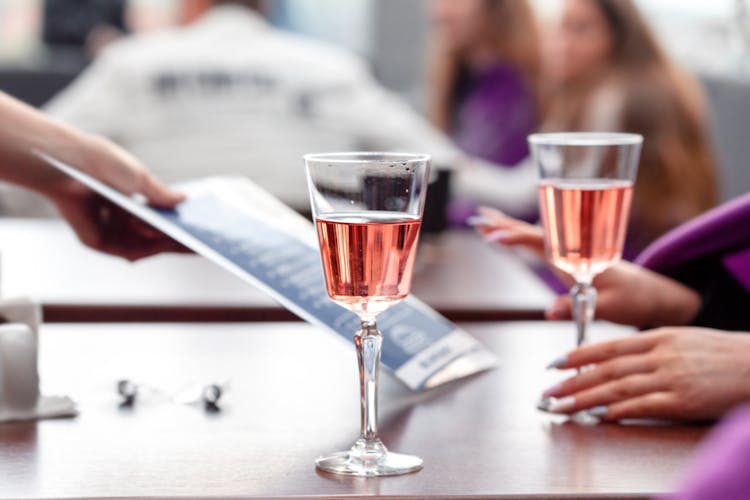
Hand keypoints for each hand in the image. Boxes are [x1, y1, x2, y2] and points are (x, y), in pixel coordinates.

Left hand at [39, 134, 186, 260]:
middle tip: (193, 239)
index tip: (193, 226)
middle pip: (147, 235)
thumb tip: (183, 199)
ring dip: (158, 243)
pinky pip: (124, 252)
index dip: (172, 224)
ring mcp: (106, 230)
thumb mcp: (140, 179)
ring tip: (180, 240)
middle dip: (169, 236)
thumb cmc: (103, 163)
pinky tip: (159, 244)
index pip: (153, 219)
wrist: (72, 164)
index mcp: (125, 200)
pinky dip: (142, 249)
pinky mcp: (95, 241)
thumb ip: (160, 194)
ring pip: (138, 245)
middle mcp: (115, 217)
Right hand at [472, 206, 699, 327]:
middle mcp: (572, 251)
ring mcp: (572, 255)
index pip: (540, 241)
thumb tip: (548, 311)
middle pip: (532, 232)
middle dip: (504, 224)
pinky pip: (544, 244)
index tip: (491, 235)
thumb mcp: (610, 307)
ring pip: (536, 236)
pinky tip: (513, 236)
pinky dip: (523, 237)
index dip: (514, 237)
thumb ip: (579, 307)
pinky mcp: (574, 261)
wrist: (656, 294)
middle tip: (476, 217)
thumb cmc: (637, 299)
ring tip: (486, 221)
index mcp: (578, 258)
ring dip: (511, 227)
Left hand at [539, 328, 749, 420]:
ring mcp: (671, 377)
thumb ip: (652, 348)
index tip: (553, 364)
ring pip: (616, 388)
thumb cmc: (723, 354)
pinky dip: (616, 411)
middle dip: (571, 382)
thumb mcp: (684, 340)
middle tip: (547, 392)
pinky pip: (642, 406)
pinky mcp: (684, 400)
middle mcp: (660, 355)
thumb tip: (618, 361)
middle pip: (605, 369)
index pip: (607, 347)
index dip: (576, 355)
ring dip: (584, 399)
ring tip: (561, 408)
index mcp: (658, 337)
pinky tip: (597, 417)